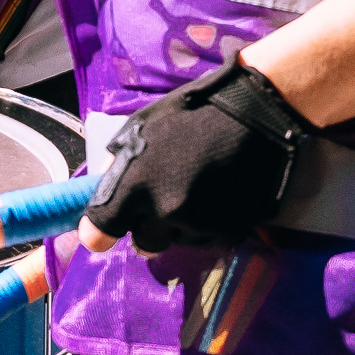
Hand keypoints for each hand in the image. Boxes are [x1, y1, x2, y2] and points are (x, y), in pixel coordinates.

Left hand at [79, 58, 310, 254]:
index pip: (102, 229)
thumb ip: (119, 162)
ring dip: (180, 223)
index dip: (99, 233)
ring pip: (178, 240)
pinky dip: (208, 223)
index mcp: (136, 183)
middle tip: (162, 199)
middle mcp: (164, 211)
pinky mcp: (229, 232)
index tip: (101, 234)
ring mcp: (199, 224)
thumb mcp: (142, 125)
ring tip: (197, 188)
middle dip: (148, 225)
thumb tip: (106, 186)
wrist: (255, 116)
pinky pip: (208, 238)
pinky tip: (217, 193)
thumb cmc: (193, 112)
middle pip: (144, 242)